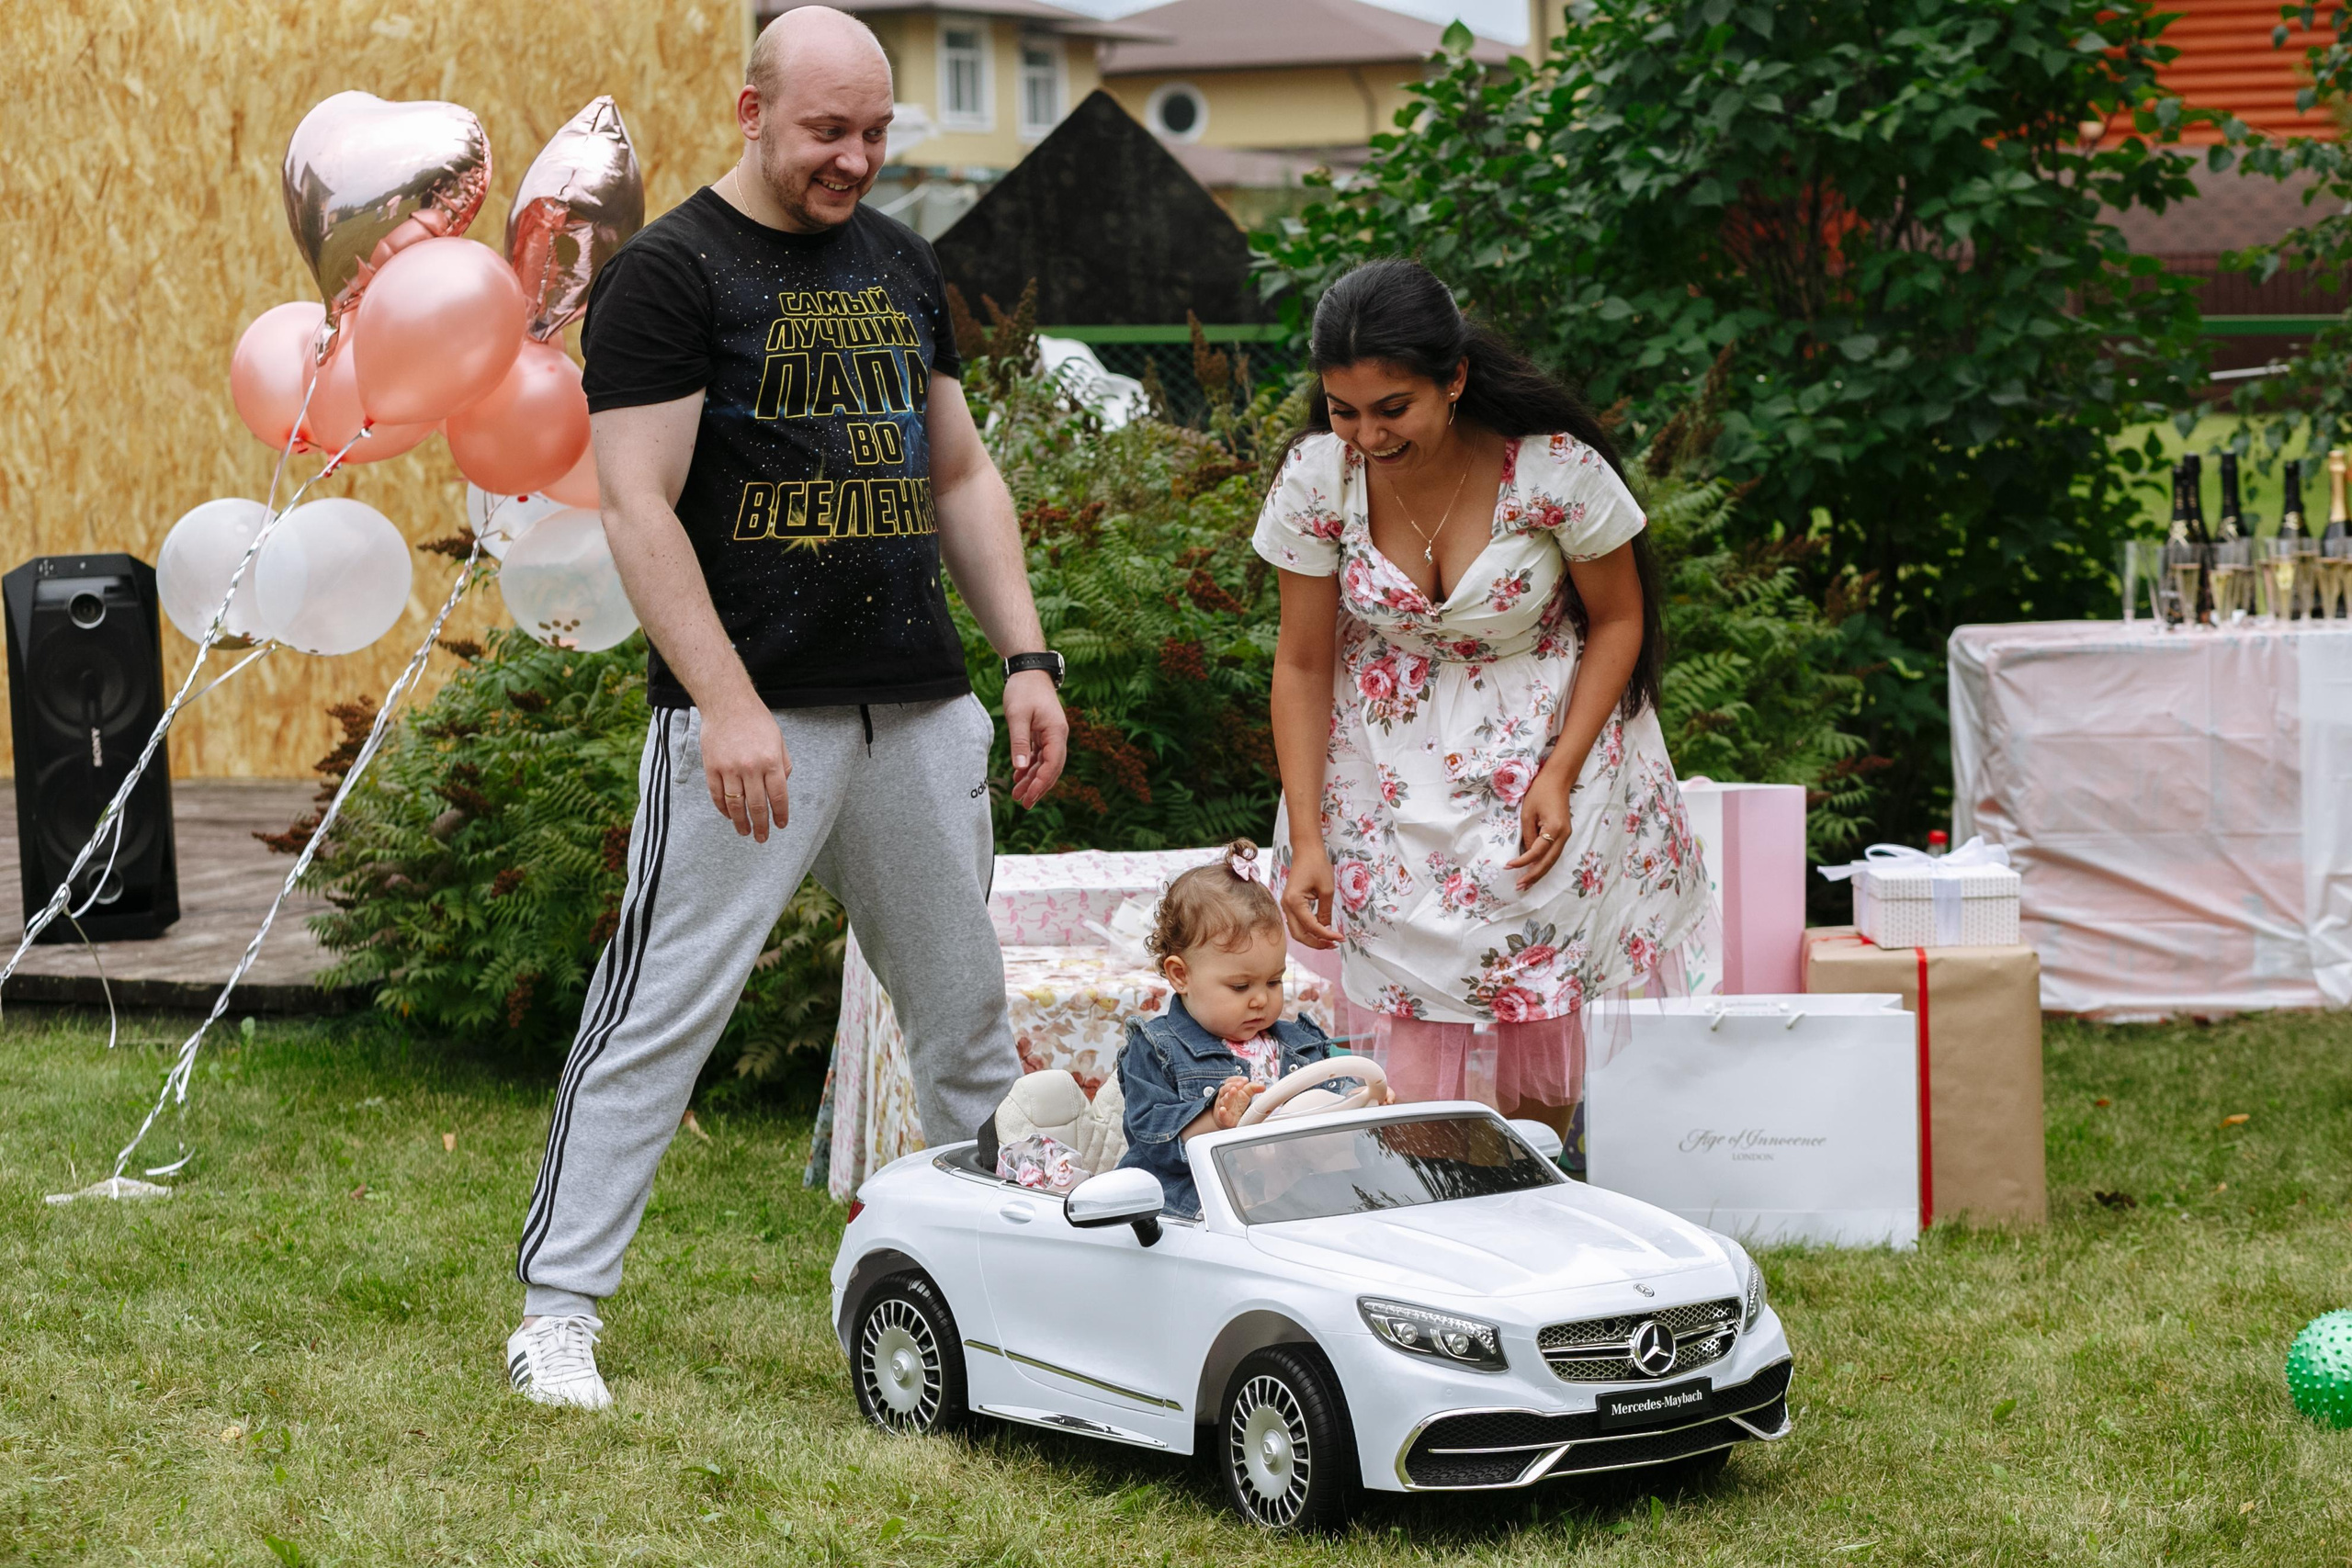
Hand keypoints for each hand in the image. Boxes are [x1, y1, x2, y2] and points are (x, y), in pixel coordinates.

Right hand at [701, 702, 791, 841]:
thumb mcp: (779, 740)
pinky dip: (723, 809)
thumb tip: (782, 787)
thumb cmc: (756, 721)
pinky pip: (717, 795)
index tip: (780, 825)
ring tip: (745, 832)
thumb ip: (783, 765)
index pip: (778, 797)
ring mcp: (729, 769)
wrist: (727, 703)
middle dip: (761, 825)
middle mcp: (751, 768)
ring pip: (736, 805)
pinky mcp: (712, 767)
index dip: (780, 814)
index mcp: (771, 762)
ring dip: (741, 822)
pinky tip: (729, 816)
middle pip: (757, 805)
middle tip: (762, 838)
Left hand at [1002, 669, 1067, 808]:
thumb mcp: (1018, 716)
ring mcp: (1052, 735)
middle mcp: (1058, 736)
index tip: (1028, 798)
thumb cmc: (1024, 689)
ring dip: (1033, 779)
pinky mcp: (1044, 732)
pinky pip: (1040, 755)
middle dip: (1039, 787)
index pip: (1053, 765)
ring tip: (1017, 794)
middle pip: (1052, 768)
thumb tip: (1020, 768)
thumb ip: (1020, 742)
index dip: (1041, 784)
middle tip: (1023, 803)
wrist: (1029, 670)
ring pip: (1046, 764)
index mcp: (1057, 732)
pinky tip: (1018, 776)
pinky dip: (1030, 767)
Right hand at [1212, 1075, 1263, 1128]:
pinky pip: (1221, 1115)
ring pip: (1223, 1100)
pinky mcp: (1223, 1118)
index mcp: (1229, 1090)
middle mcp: (1225, 1097)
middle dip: (1232, 1085)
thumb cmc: (1236, 1105)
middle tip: (1240, 1084)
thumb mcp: (1245, 1095)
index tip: (1245, 1080)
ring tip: (1233, 1090)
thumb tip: (1263, 1086)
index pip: (1230, 1081)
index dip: (1237, 1079)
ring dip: (1228, 1095)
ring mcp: (1223, 1107)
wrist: (1226, 1118)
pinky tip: (1223, 1110)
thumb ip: (1253, 1089)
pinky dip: (1221, 1112)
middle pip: (1225, 1089)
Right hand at [1281, 841, 1340, 948]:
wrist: (1306, 851)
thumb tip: (1328, 930)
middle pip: (1299, 935)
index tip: (1341, 938)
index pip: (1311, 926)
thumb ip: (1326, 912)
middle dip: (1317, 943)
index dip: (1327, 935)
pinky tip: (1322, 931)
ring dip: (1313, 938)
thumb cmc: (1317, 865)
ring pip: (1297, 931)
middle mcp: (1286, 906)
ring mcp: (1286, 906)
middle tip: (1335, 944)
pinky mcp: (1290, 904)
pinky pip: (1298, 923)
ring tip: (1330, 940)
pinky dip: (1309, 930)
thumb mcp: (1327, 890)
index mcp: (1294, 902)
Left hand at [1504, 772, 1571, 890]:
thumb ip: (1527, 835)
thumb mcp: (1528, 813)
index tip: (1508, 866)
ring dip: (1539, 872)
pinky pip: (1554, 853)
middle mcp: (1564, 835)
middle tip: (1520, 886)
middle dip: (1534, 876)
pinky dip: (1544, 863)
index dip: (1522, 861)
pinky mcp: (1564, 834)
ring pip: (1553, 860)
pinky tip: (1534, 870)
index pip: (1537, 852)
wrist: (1558, 779)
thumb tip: (1527, 853)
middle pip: (1548, 862)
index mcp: (1555, 829)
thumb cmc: (1540, 791)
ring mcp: (1566, 835)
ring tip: (1526, 883)